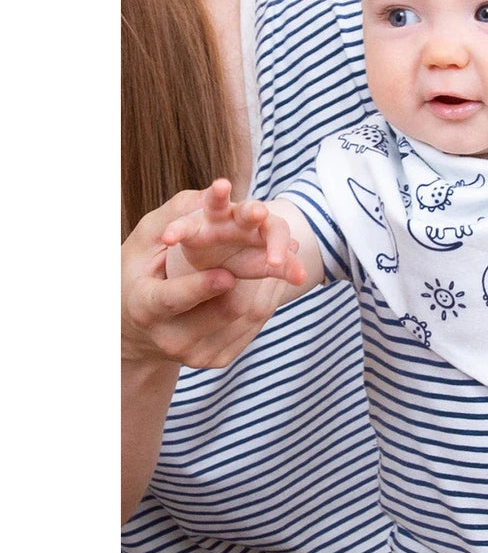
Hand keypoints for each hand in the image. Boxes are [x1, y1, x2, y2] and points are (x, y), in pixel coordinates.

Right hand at [122, 187, 294, 369]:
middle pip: (224, 308)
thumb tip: (214, 193)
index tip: (226, 275)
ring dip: (272, 282)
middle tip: (285, 245)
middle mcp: (170, 338)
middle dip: (258, 274)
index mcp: (144, 307)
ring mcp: (196, 354)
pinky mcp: (218, 359)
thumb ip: (175, 217)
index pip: (171, 300)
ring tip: (287, 251)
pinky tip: (278, 274)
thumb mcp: (145, 241)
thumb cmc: (140, 270)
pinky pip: (254, 326)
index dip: (199, 288)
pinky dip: (270, 296)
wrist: (137, 328)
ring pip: (247, 317)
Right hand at [162, 179, 307, 286]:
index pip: (277, 231)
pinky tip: (170, 238)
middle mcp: (241, 217)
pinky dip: (177, 229)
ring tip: (221, 187)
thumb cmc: (244, 260)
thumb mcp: (263, 266)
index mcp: (264, 227)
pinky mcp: (192, 226)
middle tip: (259, 212)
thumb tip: (303, 277)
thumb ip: (282, 268)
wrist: (211, 264)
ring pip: (217, 203)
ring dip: (219, 195)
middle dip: (254, 210)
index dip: (279, 246)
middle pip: (250, 210)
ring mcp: (215, 218)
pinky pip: (184, 225)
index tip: (277, 263)